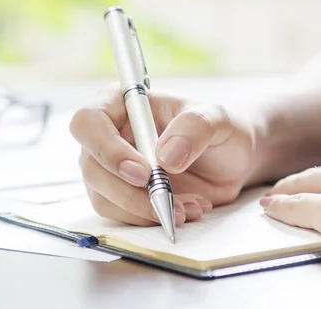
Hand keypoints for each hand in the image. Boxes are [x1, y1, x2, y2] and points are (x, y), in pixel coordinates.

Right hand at [69, 85, 262, 226]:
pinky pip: (121, 214)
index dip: (108, 150)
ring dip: (143, 210)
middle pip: (91, 166)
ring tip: (187, 207)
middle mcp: (108, 134)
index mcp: (121, 103)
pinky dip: (151, 218)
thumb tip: (166, 156)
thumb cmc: (218, 129)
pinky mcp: (120, 194)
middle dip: (128, 191)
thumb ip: (195, 128)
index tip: (143, 172)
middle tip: (166, 202)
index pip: (89, 122)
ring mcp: (110, 167)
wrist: (230, 160)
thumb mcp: (217, 118)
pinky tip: (183, 210)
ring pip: (103, 196)